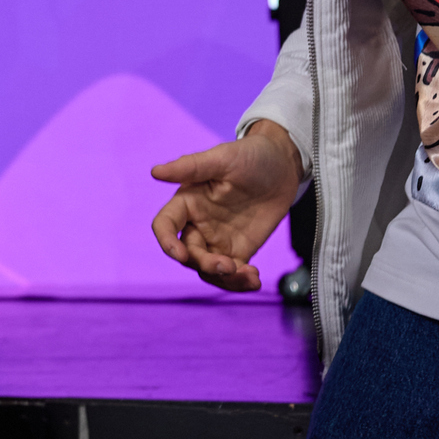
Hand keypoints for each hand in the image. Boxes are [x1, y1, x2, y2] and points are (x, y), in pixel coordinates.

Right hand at [151, 121, 302, 291]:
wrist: (283, 165)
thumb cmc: (250, 155)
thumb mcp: (222, 158)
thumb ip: (189, 167)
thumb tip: (155, 172)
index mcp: (187, 201)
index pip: (165, 226)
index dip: (167, 242)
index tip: (180, 254)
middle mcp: (198, 224)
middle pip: (189, 254)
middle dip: (205, 264)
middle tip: (229, 265)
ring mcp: (218, 239)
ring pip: (208, 269)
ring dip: (224, 279)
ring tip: (249, 276)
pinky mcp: (239, 249)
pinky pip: (232, 273)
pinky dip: (240, 282)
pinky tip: (255, 280)